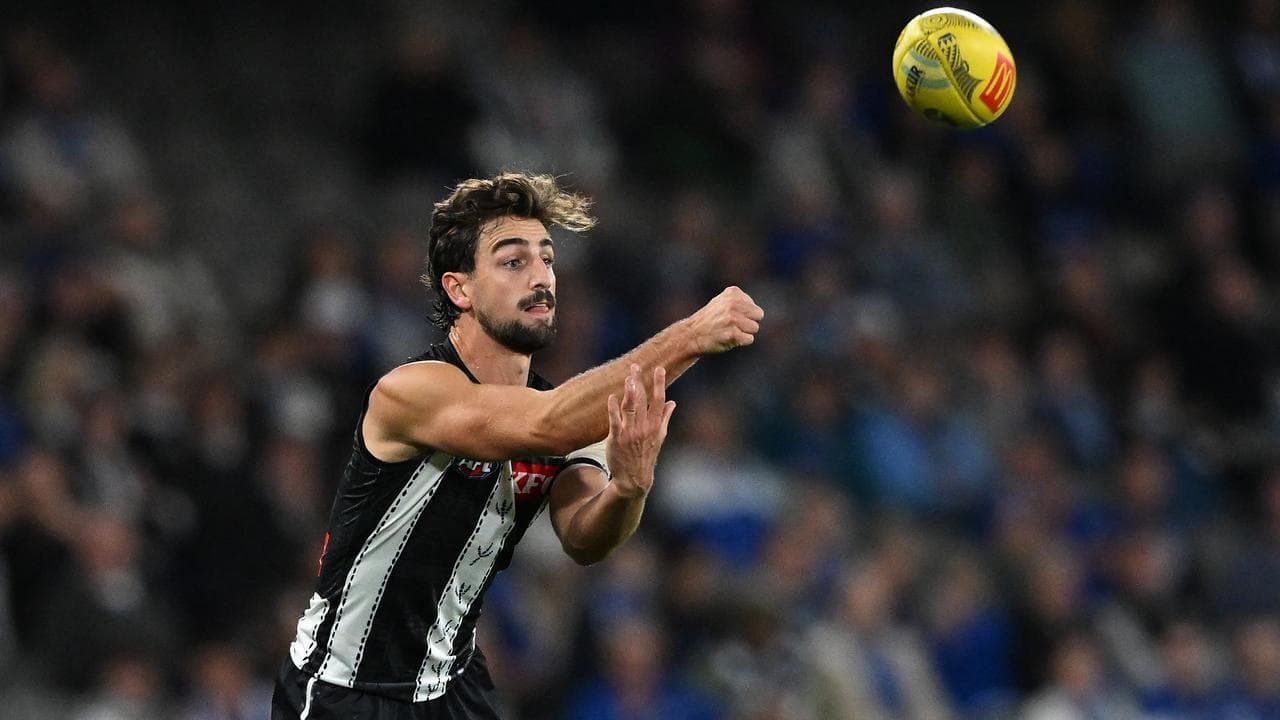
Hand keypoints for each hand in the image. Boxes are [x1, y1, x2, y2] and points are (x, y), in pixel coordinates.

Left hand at [605, 364, 675, 497]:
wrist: (634, 479)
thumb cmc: (646, 455)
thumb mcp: (660, 438)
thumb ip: (665, 418)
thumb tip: (673, 403)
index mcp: (656, 426)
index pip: (659, 400)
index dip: (659, 384)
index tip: (659, 369)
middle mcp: (644, 428)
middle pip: (643, 400)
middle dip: (639, 382)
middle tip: (635, 366)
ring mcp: (630, 433)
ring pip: (630, 408)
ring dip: (628, 392)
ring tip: (627, 377)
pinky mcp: (616, 439)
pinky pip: (615, 421)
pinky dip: (613, 408)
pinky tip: (611, 397)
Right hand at [683, 286, 763, 354]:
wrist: (692, 334)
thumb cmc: (710, 320)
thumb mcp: (723, 302)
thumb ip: (741, 302)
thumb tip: (759, 313)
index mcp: (733, 293)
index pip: (755, 307)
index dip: (745, 315)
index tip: (729, 317)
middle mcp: (733, 304)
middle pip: (758, 316)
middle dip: (748, 322)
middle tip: (732, 325)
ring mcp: (733, 319)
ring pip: (755, 328)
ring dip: (744, 332)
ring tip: (729, 331)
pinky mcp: (732, 334)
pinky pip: (749, 339)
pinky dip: (740, 341)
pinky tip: (728, 338)